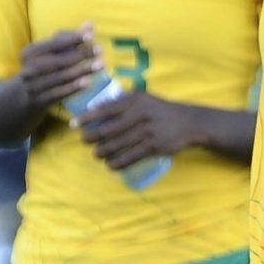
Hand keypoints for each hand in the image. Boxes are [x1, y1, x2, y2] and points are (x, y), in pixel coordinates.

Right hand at [17, 27, 97, 109]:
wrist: (23, 96)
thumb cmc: (43, 68)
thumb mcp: (51, 52)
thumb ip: (70, 38)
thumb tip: (90, 23)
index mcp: (30, 53)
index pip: (53, 44)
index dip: (72, 39)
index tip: (91, 35)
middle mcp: (29, 69)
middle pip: (58, 61)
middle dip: (80, 55)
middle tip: (100, 50)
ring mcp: (32, 86)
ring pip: (60, 78)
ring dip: (82, 71)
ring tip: (100, 65)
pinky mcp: (39, 101)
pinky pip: (59, 94)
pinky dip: (74, 87)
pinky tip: (89, 82)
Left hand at [74, 89, 198, 171]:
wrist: (189, 122)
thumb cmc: (161, 109)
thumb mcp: (144, 98)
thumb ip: (123, 101)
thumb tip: (96, 107)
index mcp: (135, 101)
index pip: (106, 109)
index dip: (87, 118)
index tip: (74, 124)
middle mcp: (140, 115)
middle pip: (108, 130)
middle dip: (92, 137)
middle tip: (85, 141)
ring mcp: (147, 132)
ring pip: (117, 146)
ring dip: (102, 152)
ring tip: (97, 154)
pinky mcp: (154, 147)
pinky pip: (131, 158)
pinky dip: (118, 163)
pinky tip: (111, 165)